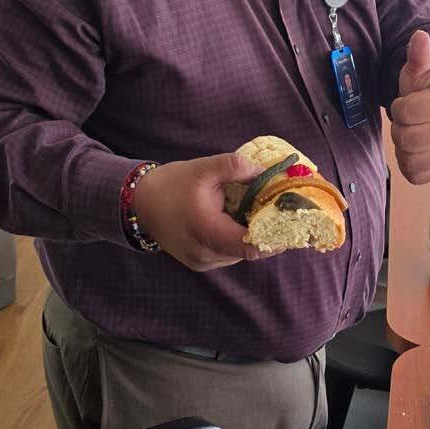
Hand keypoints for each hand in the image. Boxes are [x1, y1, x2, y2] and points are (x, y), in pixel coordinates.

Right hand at [131, 153, 269, 270]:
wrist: (138, 203)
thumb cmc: (171, 184)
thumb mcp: (203, 168)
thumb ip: (235, 166)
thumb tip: (267, 172)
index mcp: (206, 231)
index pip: (250, 246)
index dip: (275, 238)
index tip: (291, 224)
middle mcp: (204, 254)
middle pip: (247, 250)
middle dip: (266, 233)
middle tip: (280, 212)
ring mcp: (201, 262)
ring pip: (239, 253)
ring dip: (251, 236)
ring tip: (260, 213)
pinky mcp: (199, 262)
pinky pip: (228, 253)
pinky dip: (237, 239)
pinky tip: (239, 220)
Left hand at [390, 30, 429, 184]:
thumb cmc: (427, 89)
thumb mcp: (421, 69)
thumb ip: (419, 55)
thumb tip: (420, 36)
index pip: (404, 112)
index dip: (400, 106)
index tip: (410, 101)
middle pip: (404, 137)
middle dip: (401, 126)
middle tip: (410, 119)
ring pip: (408, 157)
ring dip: (403, 145)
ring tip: (413, 131)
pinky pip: (413, 174)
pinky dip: (408, 162)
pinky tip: (415, 148)